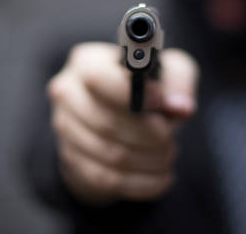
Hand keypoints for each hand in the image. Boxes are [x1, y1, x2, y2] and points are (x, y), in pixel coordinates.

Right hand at [46, 42, 197, 203]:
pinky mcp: (71, 160)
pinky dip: (142, 182)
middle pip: (105, 121)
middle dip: (148, 134)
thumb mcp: (169, 71)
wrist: (124, 118)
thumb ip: (179, 81)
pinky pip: (108, 179)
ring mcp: (65, 128)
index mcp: (87, 61)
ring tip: (168, 154)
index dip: (132, 94)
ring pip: (109, 154)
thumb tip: (180, 106)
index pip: (97, 77)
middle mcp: (68, 92)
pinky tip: (162, 176)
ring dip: (149, 159)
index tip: (160, 103)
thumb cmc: (147, 87)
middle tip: (170, 137)